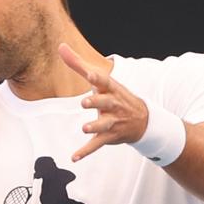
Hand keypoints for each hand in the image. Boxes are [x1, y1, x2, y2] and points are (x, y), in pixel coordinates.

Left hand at [58, 43, 148, 161]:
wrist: (143, 119)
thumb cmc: (113, 95)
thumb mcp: (99, 79)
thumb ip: (78, 64)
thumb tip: (60, 46)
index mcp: (110, 89)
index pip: (105, 82)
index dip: (97, 78)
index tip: (90, 74)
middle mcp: (113, 105)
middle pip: (105, 103)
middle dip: (96, 102)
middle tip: (85, 102)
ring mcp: (112, 121)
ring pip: (104, 125)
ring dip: (95, 126)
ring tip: (84, 128)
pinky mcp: (109, 136)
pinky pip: (97, 144)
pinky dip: (86, 151)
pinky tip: (74, 157)